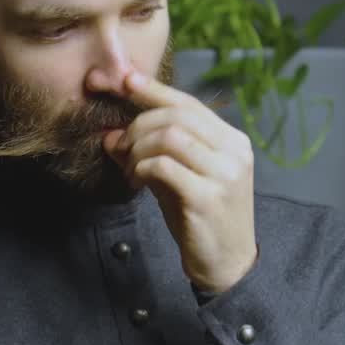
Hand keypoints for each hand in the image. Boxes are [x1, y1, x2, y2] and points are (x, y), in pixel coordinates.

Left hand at [102, 69, 258, 293]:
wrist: (226, 264)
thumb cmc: (201, 220)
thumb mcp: (177, 180)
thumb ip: (151, 154)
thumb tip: (111, 136)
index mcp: (232, 141)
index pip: (189, 104)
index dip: (154, 90)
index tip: (124, 80)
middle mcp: (234, 151)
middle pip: (176, 116)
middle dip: (138, 126)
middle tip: (119, 146)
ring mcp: (224, 173)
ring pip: (169, 136)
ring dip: (138, 148)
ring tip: (130, 168)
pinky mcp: (207, 197)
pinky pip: (163, 166)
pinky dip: (141, 168)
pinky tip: (138, 182)